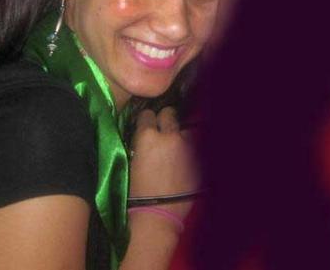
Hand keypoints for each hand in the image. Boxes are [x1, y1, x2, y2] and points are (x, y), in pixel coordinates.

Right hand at [129, 107, 197, 224]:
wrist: (157, 215)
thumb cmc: (136, 192)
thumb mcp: (130, 161)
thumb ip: (140, 142)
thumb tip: (144, 133)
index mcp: (147, 136)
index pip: (147, 114)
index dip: (145, 122)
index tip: (145, 128)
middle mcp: (169, 135)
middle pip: (169, 113)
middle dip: (164, 121)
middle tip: (162, 133)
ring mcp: (187, 146)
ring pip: (186, 129)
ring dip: (180, 135)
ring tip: (176, 148)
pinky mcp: (199, 158)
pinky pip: (195, 146)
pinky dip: (189, 150)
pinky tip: (183, 161)